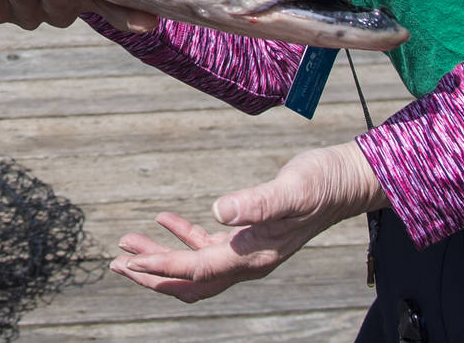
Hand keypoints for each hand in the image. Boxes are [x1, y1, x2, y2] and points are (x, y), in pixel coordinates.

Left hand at [109, 142, 384, 302]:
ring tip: (127, 242)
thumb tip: (219, 210)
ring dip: (160, 258)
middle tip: (115, 263)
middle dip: (152, 277)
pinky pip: (207, 246)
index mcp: (254, 256)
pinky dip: (182, 237)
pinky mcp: (249, 235)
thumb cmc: (321, 182)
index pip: (198, 271)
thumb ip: (257, 201)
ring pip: (195, 267)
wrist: (347, 181)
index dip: (161, 267)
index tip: (128, 261)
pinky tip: (162, 219)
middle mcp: (249, 261)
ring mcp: (249, 251)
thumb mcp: (290, 188)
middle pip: (191, 283)